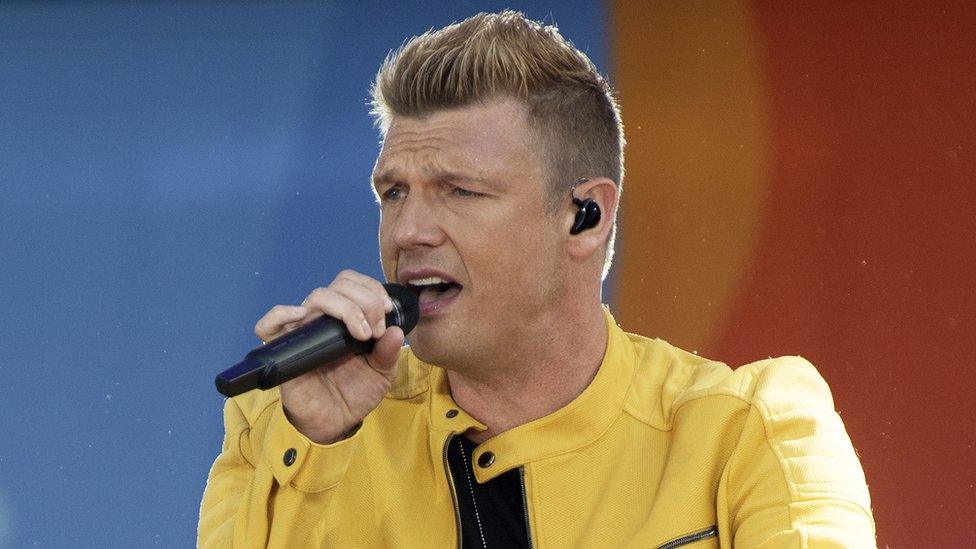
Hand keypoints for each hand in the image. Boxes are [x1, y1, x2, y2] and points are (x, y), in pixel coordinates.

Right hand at [254, 270, 403, 443]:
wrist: (336, 423)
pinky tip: (301, 316)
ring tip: (361, 332)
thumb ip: (389, 353)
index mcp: (345, 319)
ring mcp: (304, 334)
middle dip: (365, 300)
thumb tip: (396, 331)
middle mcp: (323, 321)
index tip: (387, 309)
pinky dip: (280, 314)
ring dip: (344, 307)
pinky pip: (268, 326)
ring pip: (315, 299)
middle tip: (376, 329)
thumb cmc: (354, 393)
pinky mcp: (286, 352)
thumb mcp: (381, 373)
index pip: (352, 284)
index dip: (371, 288)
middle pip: (337, 286)